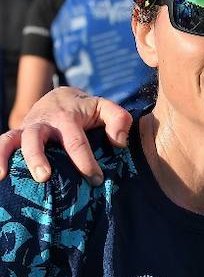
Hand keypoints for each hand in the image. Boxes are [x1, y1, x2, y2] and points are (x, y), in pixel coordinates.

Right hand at [0, 88, 130, 184]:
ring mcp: (27, 128)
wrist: (61, 97)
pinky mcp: (17, 135)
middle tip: (44, 177)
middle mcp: (44, 123)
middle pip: (36, 138)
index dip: (85, 162)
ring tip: (4, 175)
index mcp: (67, 118)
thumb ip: (119, 120)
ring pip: (12, 140)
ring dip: (7, 156)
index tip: (96, 180)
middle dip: (38, 158)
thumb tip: (119, 143)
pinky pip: (2, 143)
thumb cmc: (87, 109)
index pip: (76, 142)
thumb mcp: (105, 108)